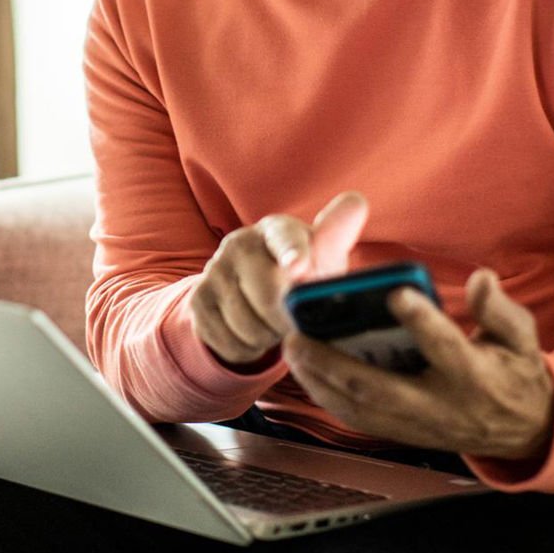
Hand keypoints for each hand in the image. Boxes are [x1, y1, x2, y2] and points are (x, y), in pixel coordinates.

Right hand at [190, 192, 367, 366]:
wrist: (259, 291)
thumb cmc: (305, 272)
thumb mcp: (325, 257)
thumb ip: (337, 235)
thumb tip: (356, 203)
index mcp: (277, 229)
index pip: (284, 239)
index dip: (292, 253)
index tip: (299, 268)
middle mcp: (240, 243)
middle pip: (269, 297)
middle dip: (289, 321)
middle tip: (298, 323)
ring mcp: (215, 270)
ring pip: (248, 327)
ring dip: (269, 338)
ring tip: (276, 325)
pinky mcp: (197, 299)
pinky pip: (228, 341)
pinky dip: (247, 349)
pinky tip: (255, 333)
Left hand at [283, 268, 553, 460]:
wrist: (524, 431)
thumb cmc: (515, 372)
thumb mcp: (521, 337)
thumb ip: (499, 309)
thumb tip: (481, 278)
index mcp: (474, 376)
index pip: (445, 347)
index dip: (422, 321)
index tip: (395, 292)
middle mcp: (441, 405)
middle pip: (381, 388)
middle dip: (335, 363)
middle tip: (299, 334)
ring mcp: (418, 425)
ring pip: (361, 408)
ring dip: (320, 382)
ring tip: (291, 350)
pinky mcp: (403, 434)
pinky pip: (359, 420)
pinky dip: (328, 397)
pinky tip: (306, 373)